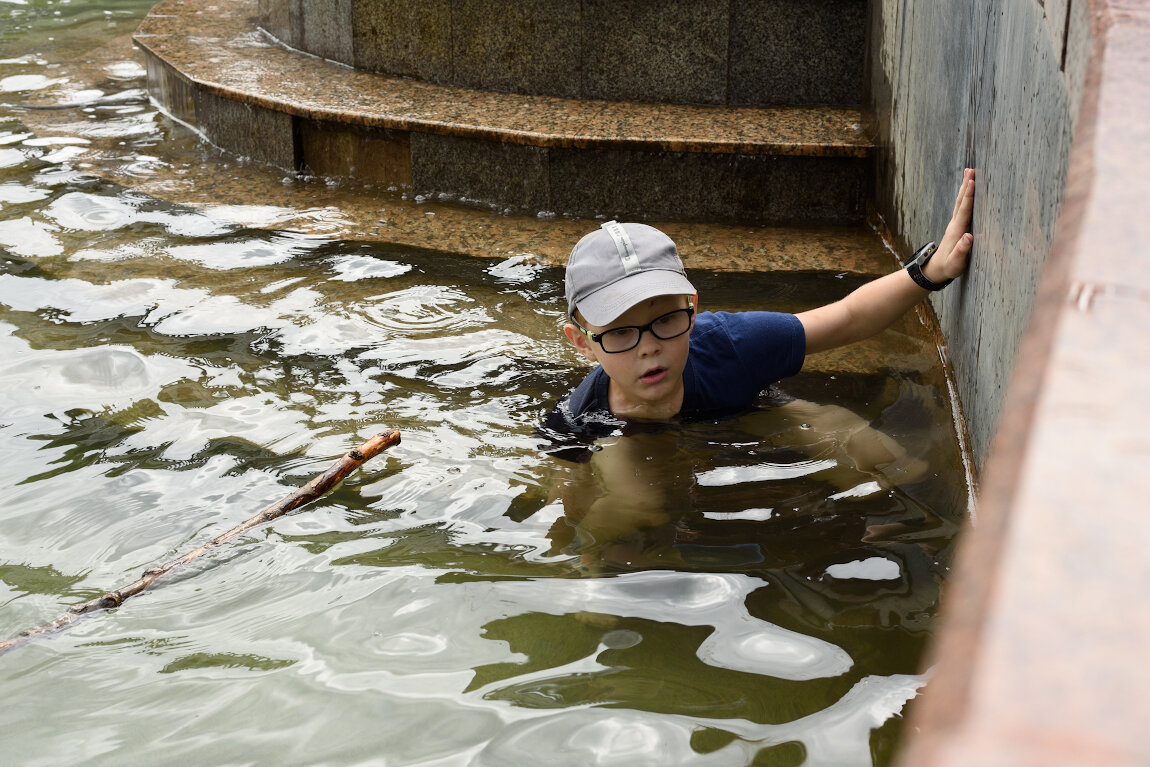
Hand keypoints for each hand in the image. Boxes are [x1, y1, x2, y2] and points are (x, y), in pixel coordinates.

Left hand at [925, 168, 974, 282]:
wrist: (936, 269)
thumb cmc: (948, 267)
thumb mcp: (956, 262)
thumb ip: (962, 250)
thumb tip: (969, 237)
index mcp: (957, 230)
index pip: (964, 210)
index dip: (969, 196)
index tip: (973, 182)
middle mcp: (955, 224)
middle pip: (961, 201)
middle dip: (967, 185)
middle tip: (971, 170)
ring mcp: (955, 223)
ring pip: (961, 202)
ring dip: (965, 187)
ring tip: (969, 173)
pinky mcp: (956, 225)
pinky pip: (962, 207)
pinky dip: (966, 195)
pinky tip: (968, 189)